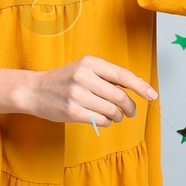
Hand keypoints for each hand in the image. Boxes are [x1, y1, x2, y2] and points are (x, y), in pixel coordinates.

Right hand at [22, 55, 156, 125]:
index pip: (122, 75)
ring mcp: (77, 94)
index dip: (141, 86)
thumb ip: (107, 76)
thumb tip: (138, 86)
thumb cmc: (64, 80)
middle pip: (120, 96)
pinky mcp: (72, 111)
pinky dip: (107, 122)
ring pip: (112, 111)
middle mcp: (83, 76)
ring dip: (118, 116)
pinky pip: (101, 120)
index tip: (152, 95)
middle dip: (130, 107)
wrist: (34, 90)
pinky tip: (102, 118)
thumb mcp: (84, 69)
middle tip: (130, 112)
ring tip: (114, 116)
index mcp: (89, 62)